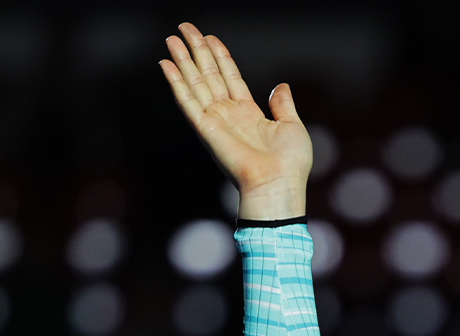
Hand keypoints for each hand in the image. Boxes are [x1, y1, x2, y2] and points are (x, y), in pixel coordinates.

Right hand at [159, 22, 311, 220]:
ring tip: (172, 38)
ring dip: (183, 59)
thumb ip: (283, 104)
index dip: (220, 56)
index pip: (230, 77)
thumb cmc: (290, 164)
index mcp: (249, 113)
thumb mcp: (292, 126)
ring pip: (195, 82)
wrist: (278, 184)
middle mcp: (229, 115)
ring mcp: (215, 120)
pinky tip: (166, 64)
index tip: (210, 37)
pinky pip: (187, 101)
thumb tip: (281, 86)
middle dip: (197, 50)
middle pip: (208, 74)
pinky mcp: (205, 128)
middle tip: (185, 28)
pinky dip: (176, 82)